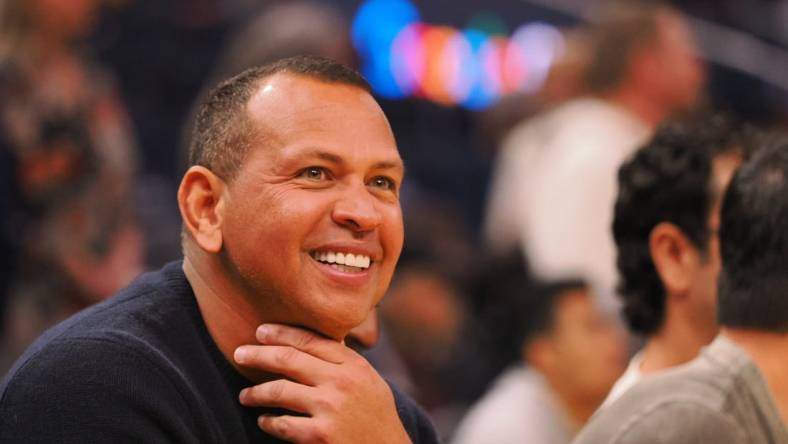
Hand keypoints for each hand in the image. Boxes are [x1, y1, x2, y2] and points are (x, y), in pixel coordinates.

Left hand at [234, 324, 412, 443]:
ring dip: (255, 392)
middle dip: (258, 354)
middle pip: (289, 359)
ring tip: (245, 395)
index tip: (261, 331)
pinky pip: (282, 424)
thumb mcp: (368, 381)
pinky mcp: (320, 435)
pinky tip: (264, 420)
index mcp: (353, 365)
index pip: (310, 340)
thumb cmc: (376, 416)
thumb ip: (343, 362)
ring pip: (279, 390)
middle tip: (239, 354)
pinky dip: (268, 421)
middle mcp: (342, 382)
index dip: (281, 333)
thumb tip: (309, 341)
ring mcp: (330, 408)